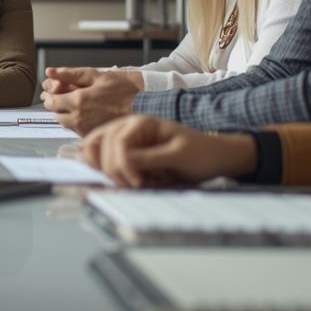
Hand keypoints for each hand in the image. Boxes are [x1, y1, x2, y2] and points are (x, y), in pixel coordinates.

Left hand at [40, 69, 138, 134]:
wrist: (143, 106)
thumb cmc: (122, 90)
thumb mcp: (96, 75)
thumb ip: (70, 73)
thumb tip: (49, 72)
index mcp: (77, 101)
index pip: (50, 102)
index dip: (49, 95)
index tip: (56, 90)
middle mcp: (78, 118)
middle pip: (55, 114)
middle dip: (57, 105)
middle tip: (66, 96)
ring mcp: (85, 129)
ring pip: (65, 123)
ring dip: (66, 114)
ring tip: (79, 104)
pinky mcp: (92, 136)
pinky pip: (76, 130)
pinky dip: (77, 122)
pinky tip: (88, 113)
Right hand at [80, 115, 256, 187]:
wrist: (216, 158)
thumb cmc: (202, 152)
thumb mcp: (179, 155)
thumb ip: (150, 158)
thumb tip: (124, 163)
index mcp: (142, 123)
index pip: (117, 140)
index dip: (121, 163)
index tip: (138, 183)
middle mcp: (129, 129)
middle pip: (100, 143)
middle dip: (112, 168)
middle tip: (133, 186)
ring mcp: (125, 142)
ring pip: (95, 149)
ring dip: (104, 169)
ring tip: (125, 185)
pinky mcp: (127, 155)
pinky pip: (102, 159)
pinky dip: (101, 169)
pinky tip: (110, 178)